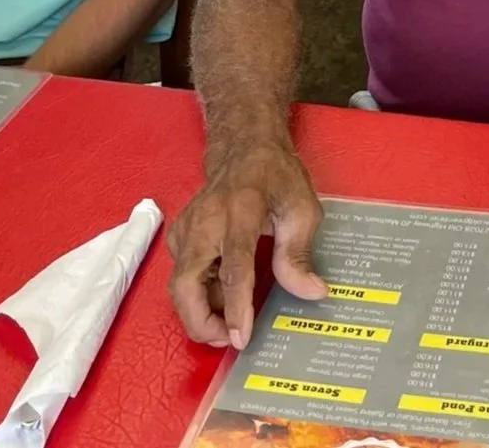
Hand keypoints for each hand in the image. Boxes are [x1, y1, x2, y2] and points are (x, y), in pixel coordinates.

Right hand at [168, 138, 325, 348]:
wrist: (245, 149)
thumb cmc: (276, 177)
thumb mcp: (302, 208)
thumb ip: (300, 253)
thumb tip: (311, 292)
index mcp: (240, 210)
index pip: (232, 267)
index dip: (236, 307)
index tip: (242, 337)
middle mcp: (204, 221)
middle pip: (186, 283)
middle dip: (200, 321)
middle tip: (228, 339)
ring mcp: (186, 228)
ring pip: (177, 285)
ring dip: (198, 312)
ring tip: (230, 323)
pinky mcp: (178, 236)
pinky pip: (181, 276)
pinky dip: (197, 295)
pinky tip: (222, 297)